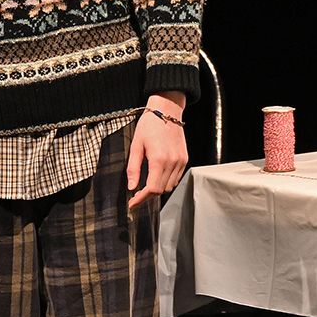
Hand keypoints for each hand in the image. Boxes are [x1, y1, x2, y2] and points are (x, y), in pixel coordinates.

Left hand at [126, 92, 189, 209]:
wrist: (167, 112)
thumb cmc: (149, 126)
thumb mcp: (136, 146)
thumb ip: (133, 168)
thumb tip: (131, 187)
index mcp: (159, 160)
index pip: (152, 189)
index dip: (141, 199)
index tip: (132, 204)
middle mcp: (172, 163)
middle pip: (161, 190)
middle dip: (147, 196)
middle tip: (136, 196)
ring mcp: (180, 161)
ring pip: (170, 186)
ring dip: (158, 189)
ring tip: (146, 187)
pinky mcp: (185, 159)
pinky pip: (176, 178)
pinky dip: (166, 182)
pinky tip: (157, 177)